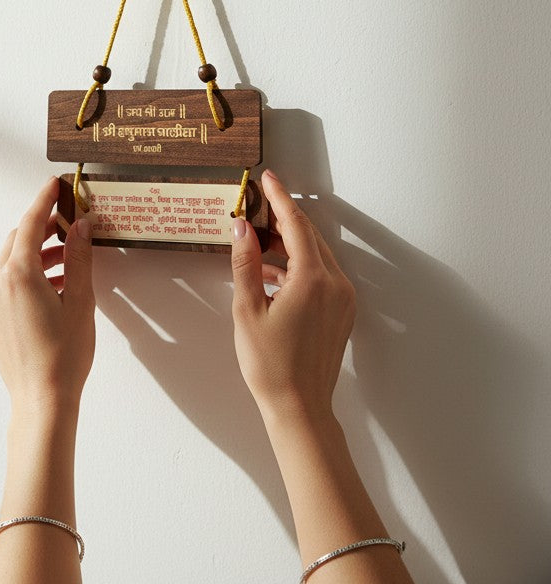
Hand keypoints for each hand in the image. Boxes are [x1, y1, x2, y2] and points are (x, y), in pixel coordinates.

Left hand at [0, 178, 95, 412]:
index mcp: (19, 274)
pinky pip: (5, 286)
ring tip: (66, 262)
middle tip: (68, 226)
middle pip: (17, 242)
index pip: (30, 224)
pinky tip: (51, 290)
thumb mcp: (80, 301)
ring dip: (35, 256)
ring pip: (10, 264)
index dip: (43, 201)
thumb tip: (81, 226)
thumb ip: (79, 258)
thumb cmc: (65, 355)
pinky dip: (25, 278)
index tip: (54, 185)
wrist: (41, 400)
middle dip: (41, 230)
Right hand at [230, 170, 355, 423]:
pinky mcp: (342, 312)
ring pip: (316, 255)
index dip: (279, 198)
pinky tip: (272, 273)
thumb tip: (241, 228)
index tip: (267, 178)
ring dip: (289, 243)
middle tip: (254, 209)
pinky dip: (298, 265)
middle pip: (309, 236)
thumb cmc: (269, 363)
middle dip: (282, 218)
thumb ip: (246, 262)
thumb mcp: (247, 309)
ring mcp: (342, 298)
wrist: (299, 405)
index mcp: (312, 279)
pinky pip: (321, 275)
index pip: (296, 224)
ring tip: (256, 243)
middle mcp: (335, 284)